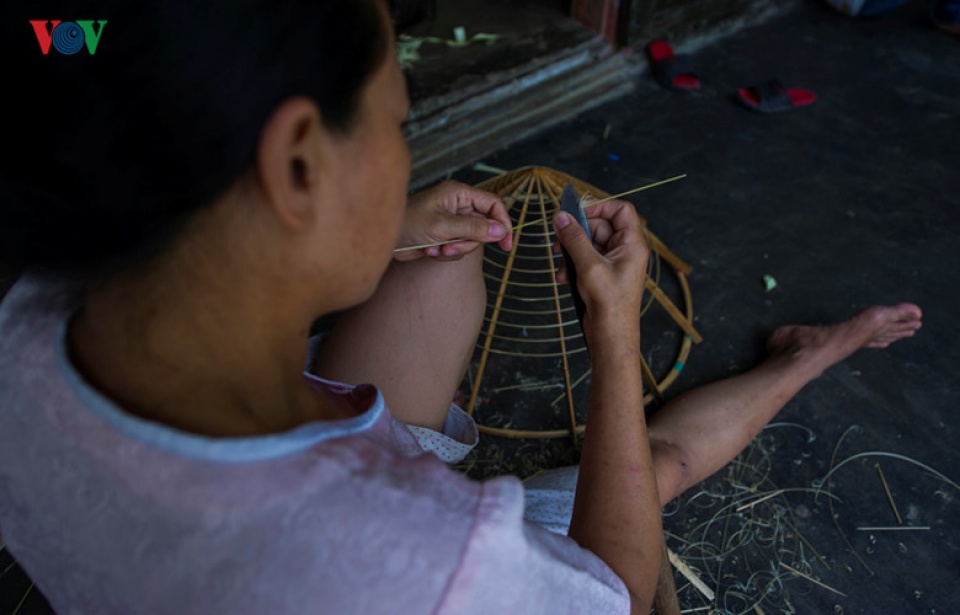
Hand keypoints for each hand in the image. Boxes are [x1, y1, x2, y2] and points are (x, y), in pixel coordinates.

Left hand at [394, 180, 512, 260]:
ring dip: (456, 250)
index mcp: (458, 193)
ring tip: (437, 249)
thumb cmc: (407, 225)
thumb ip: (473, 229)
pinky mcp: (444, 235)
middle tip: (451, 248)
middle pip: (483, 226)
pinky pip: (458, 248)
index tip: (506, 244)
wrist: (383, 240)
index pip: (492, 204)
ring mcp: (451, 220)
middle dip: (469, 242)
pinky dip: (447, 254)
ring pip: (471, 240)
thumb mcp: (443, 227)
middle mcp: (457, 205)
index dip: (502, 223)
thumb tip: (500, 231)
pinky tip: (430, 251)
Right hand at [552, 199, 648, 340]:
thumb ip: (574, 238)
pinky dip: (572, 265)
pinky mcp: (602, 275)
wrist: (610, 336)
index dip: (598, 207)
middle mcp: (625, 250)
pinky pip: (585, 259)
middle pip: (599, 226)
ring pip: (589, 243)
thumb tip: (561, 217)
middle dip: (577, 232)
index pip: (620, 210)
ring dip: (571, 251)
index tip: (576, 213)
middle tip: (558, 240)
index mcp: (632, 244)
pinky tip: (564, 277)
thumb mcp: (589, 266)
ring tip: (561, 263)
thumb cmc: (609, 304)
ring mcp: (613, 263)